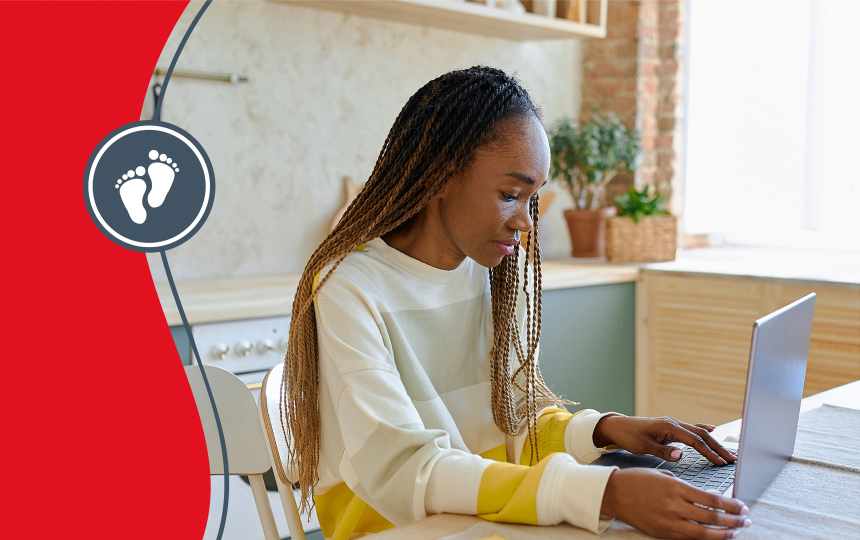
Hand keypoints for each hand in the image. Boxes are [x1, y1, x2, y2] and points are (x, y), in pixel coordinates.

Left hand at [593, 415, 736, 465]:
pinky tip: (713, 432)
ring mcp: (673, 424)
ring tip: (728, 452)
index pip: (695, 440)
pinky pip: (692, 429)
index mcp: (669, 426)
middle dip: (718, 447)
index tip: (722, 462)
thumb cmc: (628, 436)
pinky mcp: (671, 428)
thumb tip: (681, 455)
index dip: (710, 452)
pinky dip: (704, 432)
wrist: (617, 426)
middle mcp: (673, 423)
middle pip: (702, 434)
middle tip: (733, 459)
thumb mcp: (643, 446)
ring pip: (698, 432)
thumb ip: (662, 451)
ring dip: (714, 441)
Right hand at [600, 468, 750, 538]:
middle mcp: (674, 506)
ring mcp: (668, 522)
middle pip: (712, 518)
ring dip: (724, 534)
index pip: (712, 499)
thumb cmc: (637, 480)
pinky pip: (689, 539)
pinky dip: (705, 539)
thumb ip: (686, 487)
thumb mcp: (664, 476)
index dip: (731, 506)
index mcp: (676, 488)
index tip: (742, 506)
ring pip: (704, 533)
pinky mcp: (662, 533)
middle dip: (734, 521)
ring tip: (736, 532)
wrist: (613, 493)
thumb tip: (709, 498)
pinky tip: (714, 537)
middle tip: (746, 520)